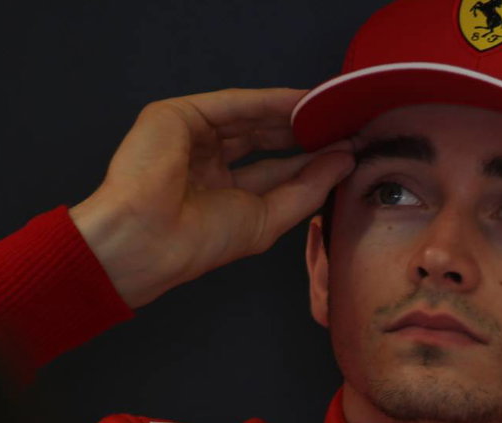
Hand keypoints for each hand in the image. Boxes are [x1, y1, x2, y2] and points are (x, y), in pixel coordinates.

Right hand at [70, 88, 354, 309]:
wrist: (150, 239)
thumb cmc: (201, 241)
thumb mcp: (269, 216)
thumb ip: (309, 188)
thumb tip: (345, 161)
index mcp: (222, 190)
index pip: (277, 168)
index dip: (313, 160)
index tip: (351, 152)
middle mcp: (206, 160)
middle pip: (266, 138)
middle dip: (308, 134)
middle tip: (349, 127)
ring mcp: (190, 135)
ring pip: (251, 117)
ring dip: (294, 114)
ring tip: (334, 113)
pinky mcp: (177, 115)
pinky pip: (233, 103)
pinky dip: (269, 101)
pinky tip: (303, 102)